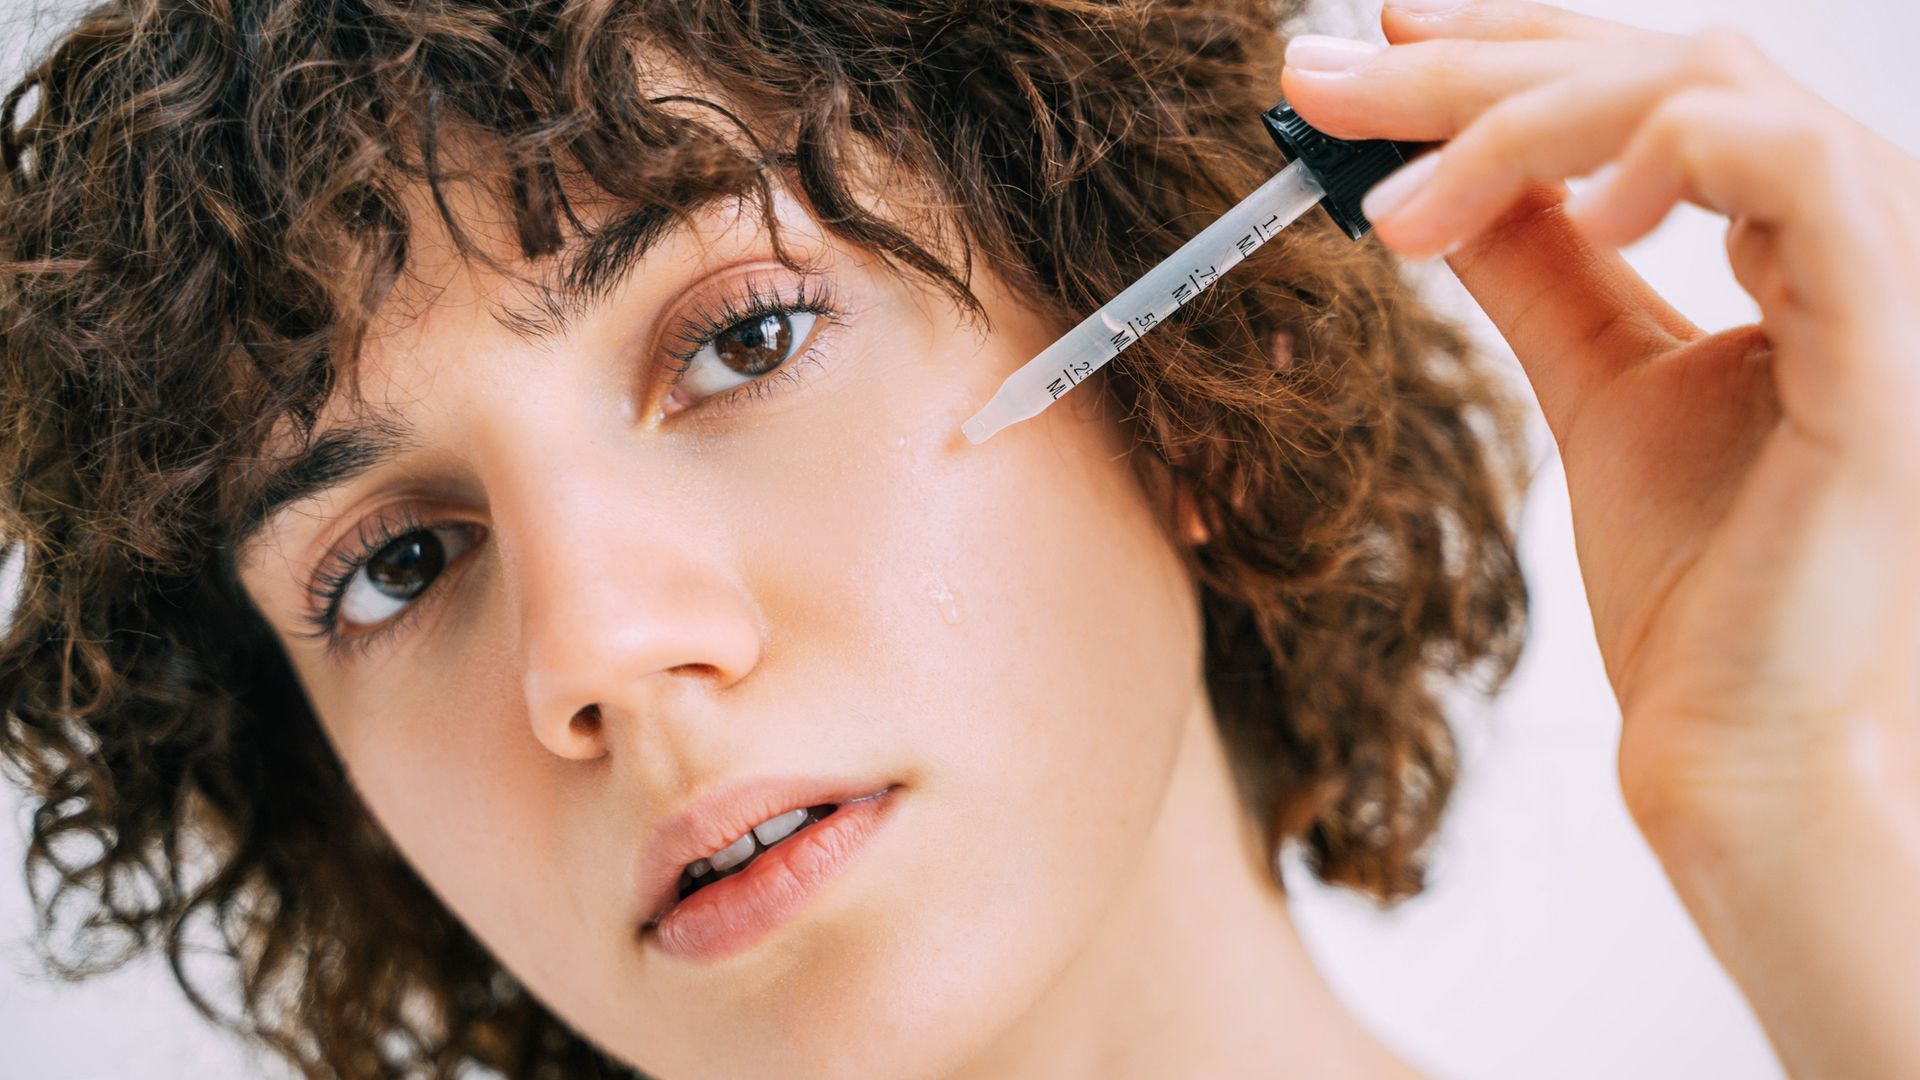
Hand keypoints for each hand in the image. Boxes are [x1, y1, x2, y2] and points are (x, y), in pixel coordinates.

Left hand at [1282, 3, 1919, 1076]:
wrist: (1741, 739)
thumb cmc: (1698, 583)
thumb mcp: (1593, 383)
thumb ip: (1534, 268)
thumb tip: (1431, 180)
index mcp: (1797, 235)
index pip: (1650, 84)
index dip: (1510, 45)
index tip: (1370, 44)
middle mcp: (1855, 226)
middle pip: (1661, 63)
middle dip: (1472, 63)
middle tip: (1325, 74)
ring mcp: (1888, 270)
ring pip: (1704, 88)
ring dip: (1519, 119)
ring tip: (1393, 214)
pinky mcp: (1889, 336)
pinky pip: (1789, 171)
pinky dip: (1658, 159)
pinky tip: (1571, 217)